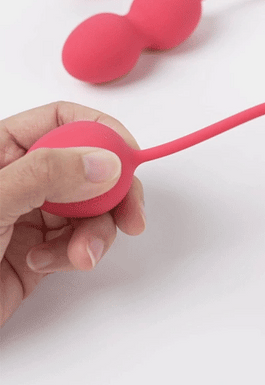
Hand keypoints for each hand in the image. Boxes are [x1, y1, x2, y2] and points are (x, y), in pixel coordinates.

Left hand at [0, 102, 144, 326]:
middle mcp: (24, 177)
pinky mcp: (44, 247)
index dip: (102, 131)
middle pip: (90, 165)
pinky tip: (46, 263)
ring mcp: (35, 212)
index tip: (129, 157)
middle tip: (131, 214)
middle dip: (114, 192)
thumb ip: (46, 176)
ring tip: (80, 254)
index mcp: (3, 150)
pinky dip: (76, 253)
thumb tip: (105, 162)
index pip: (63, 120)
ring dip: (96, 232)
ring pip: (92, 207)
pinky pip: (80, 240)